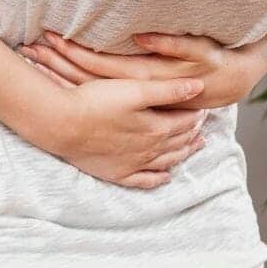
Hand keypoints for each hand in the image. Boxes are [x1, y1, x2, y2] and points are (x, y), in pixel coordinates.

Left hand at [19, 30, 266, 109]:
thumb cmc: (211, 61)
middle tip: (29, 46)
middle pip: (86, 78)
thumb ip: (169, 44)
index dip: (74, 51)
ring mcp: (132, 103)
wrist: (228, 81)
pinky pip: (98, 99)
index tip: (49, 35)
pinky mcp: (135, 107)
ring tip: (33, 57)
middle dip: (57, 62)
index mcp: (144, 79)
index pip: (100, 64)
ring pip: (88, 89)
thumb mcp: (196, 51)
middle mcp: (134, 94)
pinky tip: (56, 78)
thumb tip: (139, 37)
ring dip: (60, 73)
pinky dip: (75, 87)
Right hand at [29, 75, 209, 188]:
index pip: (185, 121)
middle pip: (179, 141)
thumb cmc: (97, 101)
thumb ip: (169, 90)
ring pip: (167, 161)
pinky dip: (158, 179)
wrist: (63, 124)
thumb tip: (199, 87)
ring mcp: (134, 164)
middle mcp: (150, 150)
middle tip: (203, 126)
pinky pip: (144, 180)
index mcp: (157, 128)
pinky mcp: (117, 173)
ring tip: (195, 146)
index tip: (204, 107)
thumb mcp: (136, 89)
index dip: (196, 113)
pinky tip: (165, 177)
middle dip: (193, 132)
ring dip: (183, 153)